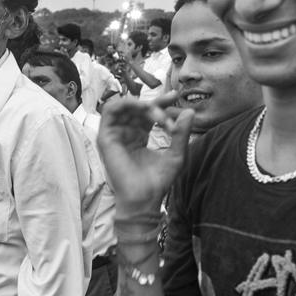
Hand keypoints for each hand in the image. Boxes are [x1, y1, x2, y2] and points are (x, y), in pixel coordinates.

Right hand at [97, 93, 192, 212]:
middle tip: (168, 110)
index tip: (175, 96)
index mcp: (139, 136)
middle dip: (154, 104)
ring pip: (123, 105)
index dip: (160, 102)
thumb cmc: (158, 181)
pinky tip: (142, 108)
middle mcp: (126, 133)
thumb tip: (190, 111)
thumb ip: (181, 133)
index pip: (147, 112)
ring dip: (140, 103)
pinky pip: (110, 110)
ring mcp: (115, 135)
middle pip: (136, 106)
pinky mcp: (105, 138)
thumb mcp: (176, 154)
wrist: (144, 199)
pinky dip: (126, 103)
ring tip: (155, 112)